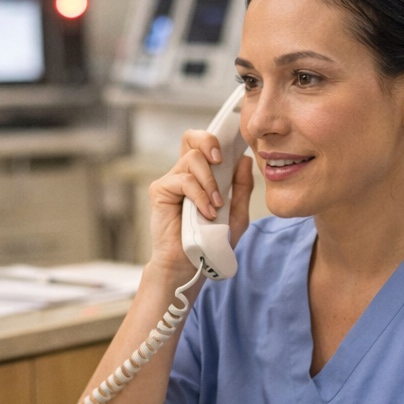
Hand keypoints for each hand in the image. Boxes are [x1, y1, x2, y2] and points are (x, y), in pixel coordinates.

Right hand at [147, 129, 253, 281]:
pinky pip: (184, 181)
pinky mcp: (160, 191)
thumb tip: (244, 160)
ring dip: (210, 181)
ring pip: (192, 159)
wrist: (190, 265)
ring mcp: (171, 182)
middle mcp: (184, 174)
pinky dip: (199, 195)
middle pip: (192, 139)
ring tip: (216, 205)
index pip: (204, 144)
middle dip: (209, 142)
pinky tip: (206, 212)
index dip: (217, 138)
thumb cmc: (210, 242)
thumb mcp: (237, 214)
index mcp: (200, 176)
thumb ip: (242, 188)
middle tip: (220, 161)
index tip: (235, 145)